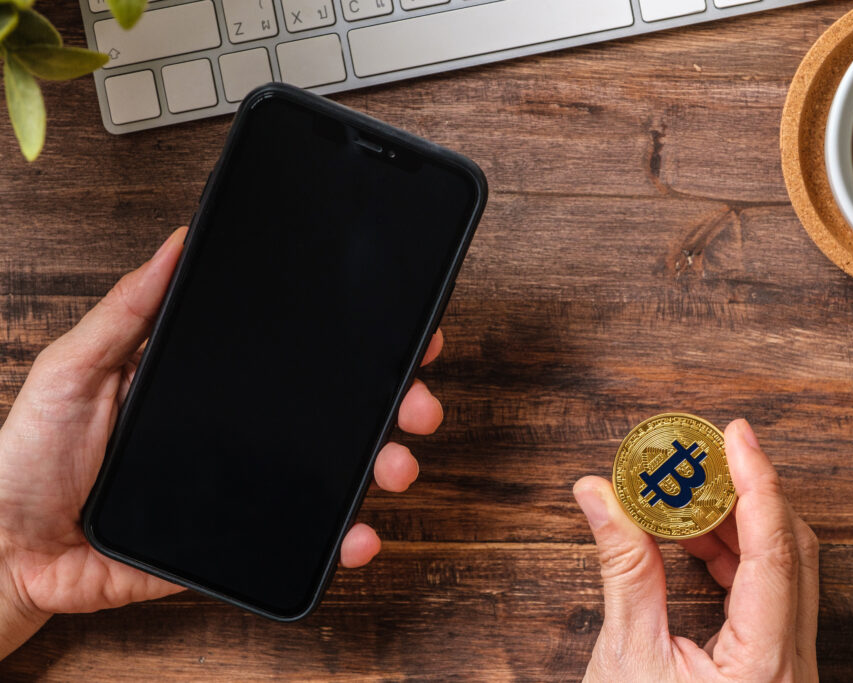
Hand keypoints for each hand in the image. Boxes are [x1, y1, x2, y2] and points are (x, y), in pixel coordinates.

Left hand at [0, 228, 444, 656]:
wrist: (0, 551)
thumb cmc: (24, 457)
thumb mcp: (74, 367)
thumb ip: (129, 311)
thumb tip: (176, 243)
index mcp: (205, 384)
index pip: (294, 358)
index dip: (352, 346)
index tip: (400, 334)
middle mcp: (235, 433)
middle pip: (331, 415)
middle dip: (391, 406)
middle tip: (416, 403)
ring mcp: (239, 488)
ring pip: (330, 476)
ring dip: (379, 468)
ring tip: (396, 466)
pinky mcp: (233, 542)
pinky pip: (298, 541)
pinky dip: (339, 541)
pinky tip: (360, 534)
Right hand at [573, 419, 818, 681]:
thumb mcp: (626, 655)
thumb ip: (622, 568)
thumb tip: (597, 494)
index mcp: (764, 666)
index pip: (773, 554)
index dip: (757, 484)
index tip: (735, 436)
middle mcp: (792, 665)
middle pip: (792, 552)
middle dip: (748, 494)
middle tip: (706, 452)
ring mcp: (789, 666)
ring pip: (786, 569)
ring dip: (739, 523)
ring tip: (687, 493)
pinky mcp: (773, 664)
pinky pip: (771, 592)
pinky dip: (736, 556)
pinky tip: (695, 539)